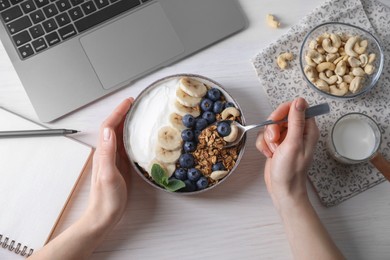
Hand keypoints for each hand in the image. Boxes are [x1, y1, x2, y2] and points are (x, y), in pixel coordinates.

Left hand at [29, 98, 134, 259]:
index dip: (118, 112)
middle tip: (136, 103)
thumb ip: (107, 154)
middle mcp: (107, 153)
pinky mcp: (120, 165)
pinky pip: (125, 145)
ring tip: (138, 114)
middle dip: (123, 113)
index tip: (129, 102)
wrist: (104, 215)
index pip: (109, 126)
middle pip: (113, 127)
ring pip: (119, 135)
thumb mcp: (108, 175)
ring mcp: (113, 158)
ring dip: (127, 122)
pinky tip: (138, 135)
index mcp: (104, 153)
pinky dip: (131, 135)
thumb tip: (110, 131)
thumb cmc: (106, 199)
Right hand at [256, 98, 318, 209]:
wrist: (283, 189)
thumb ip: (296, 121)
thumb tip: (300, 101)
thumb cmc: (291, 171)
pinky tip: (269, 155)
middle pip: (280, 115)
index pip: (296, 107)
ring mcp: (286, 138)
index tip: (276, 120)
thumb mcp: (294, 144)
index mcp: (308, 130)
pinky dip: (263, 145)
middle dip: (272, 127)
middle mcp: (297, 132)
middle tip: (274, 140)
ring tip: (273, 151)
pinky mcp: (275, 145)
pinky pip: (264, 136)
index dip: (283, 111)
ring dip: (267, 138)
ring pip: (270, 126)